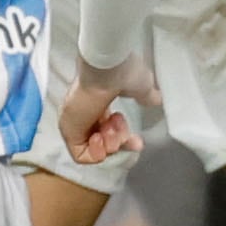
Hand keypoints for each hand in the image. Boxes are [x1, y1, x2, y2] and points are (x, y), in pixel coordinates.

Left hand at [60, 51, 159, 165]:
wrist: (109, 69)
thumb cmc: (123, 72)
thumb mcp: (141, 86)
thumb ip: (146, 96)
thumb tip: (155, 99)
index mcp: (100, 102)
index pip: (110, 130)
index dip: (126, 140)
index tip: (138, 142)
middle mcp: (85, 113)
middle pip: (104, 143)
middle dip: (120, 143)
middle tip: (125, 133)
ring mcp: (75, 122)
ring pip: (94, 150)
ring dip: (110, 144)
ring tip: (112, 127)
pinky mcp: (69, 131)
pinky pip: (81, 155)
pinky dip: (96, 153)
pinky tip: (100, 137)